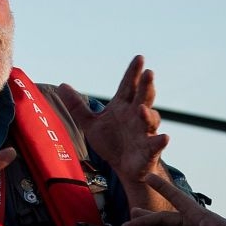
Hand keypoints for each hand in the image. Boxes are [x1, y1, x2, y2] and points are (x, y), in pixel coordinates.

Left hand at [60, 56, 167, 186]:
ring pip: (150, 119)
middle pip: (142, 97)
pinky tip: (163, 137)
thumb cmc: (111, 143)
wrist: (124, 168)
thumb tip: (62, 85)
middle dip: (146, 86)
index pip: (129, 86)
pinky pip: (156, 144)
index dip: (133, 72)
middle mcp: (136, 116)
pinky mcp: (150, 149)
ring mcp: (144, 132)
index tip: (139, 57)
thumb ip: (77, 107)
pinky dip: (160, 141)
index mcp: (123, 107)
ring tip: (141, 108)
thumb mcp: (91, 124)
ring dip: (148, 114)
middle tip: (148, 72)